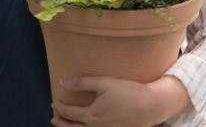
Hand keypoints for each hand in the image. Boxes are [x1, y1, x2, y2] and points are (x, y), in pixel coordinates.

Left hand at [51, 75, 189, 126]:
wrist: (152, 105)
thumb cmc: (127, 91)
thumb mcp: (103, 82)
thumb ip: (81, 83)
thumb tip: (62, 82)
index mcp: (92, 115)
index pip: (69, 113)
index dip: (60, 108)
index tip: (54, 103)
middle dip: (61, 123)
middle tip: (53, 117)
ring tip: (64, 125)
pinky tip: (85, 125)